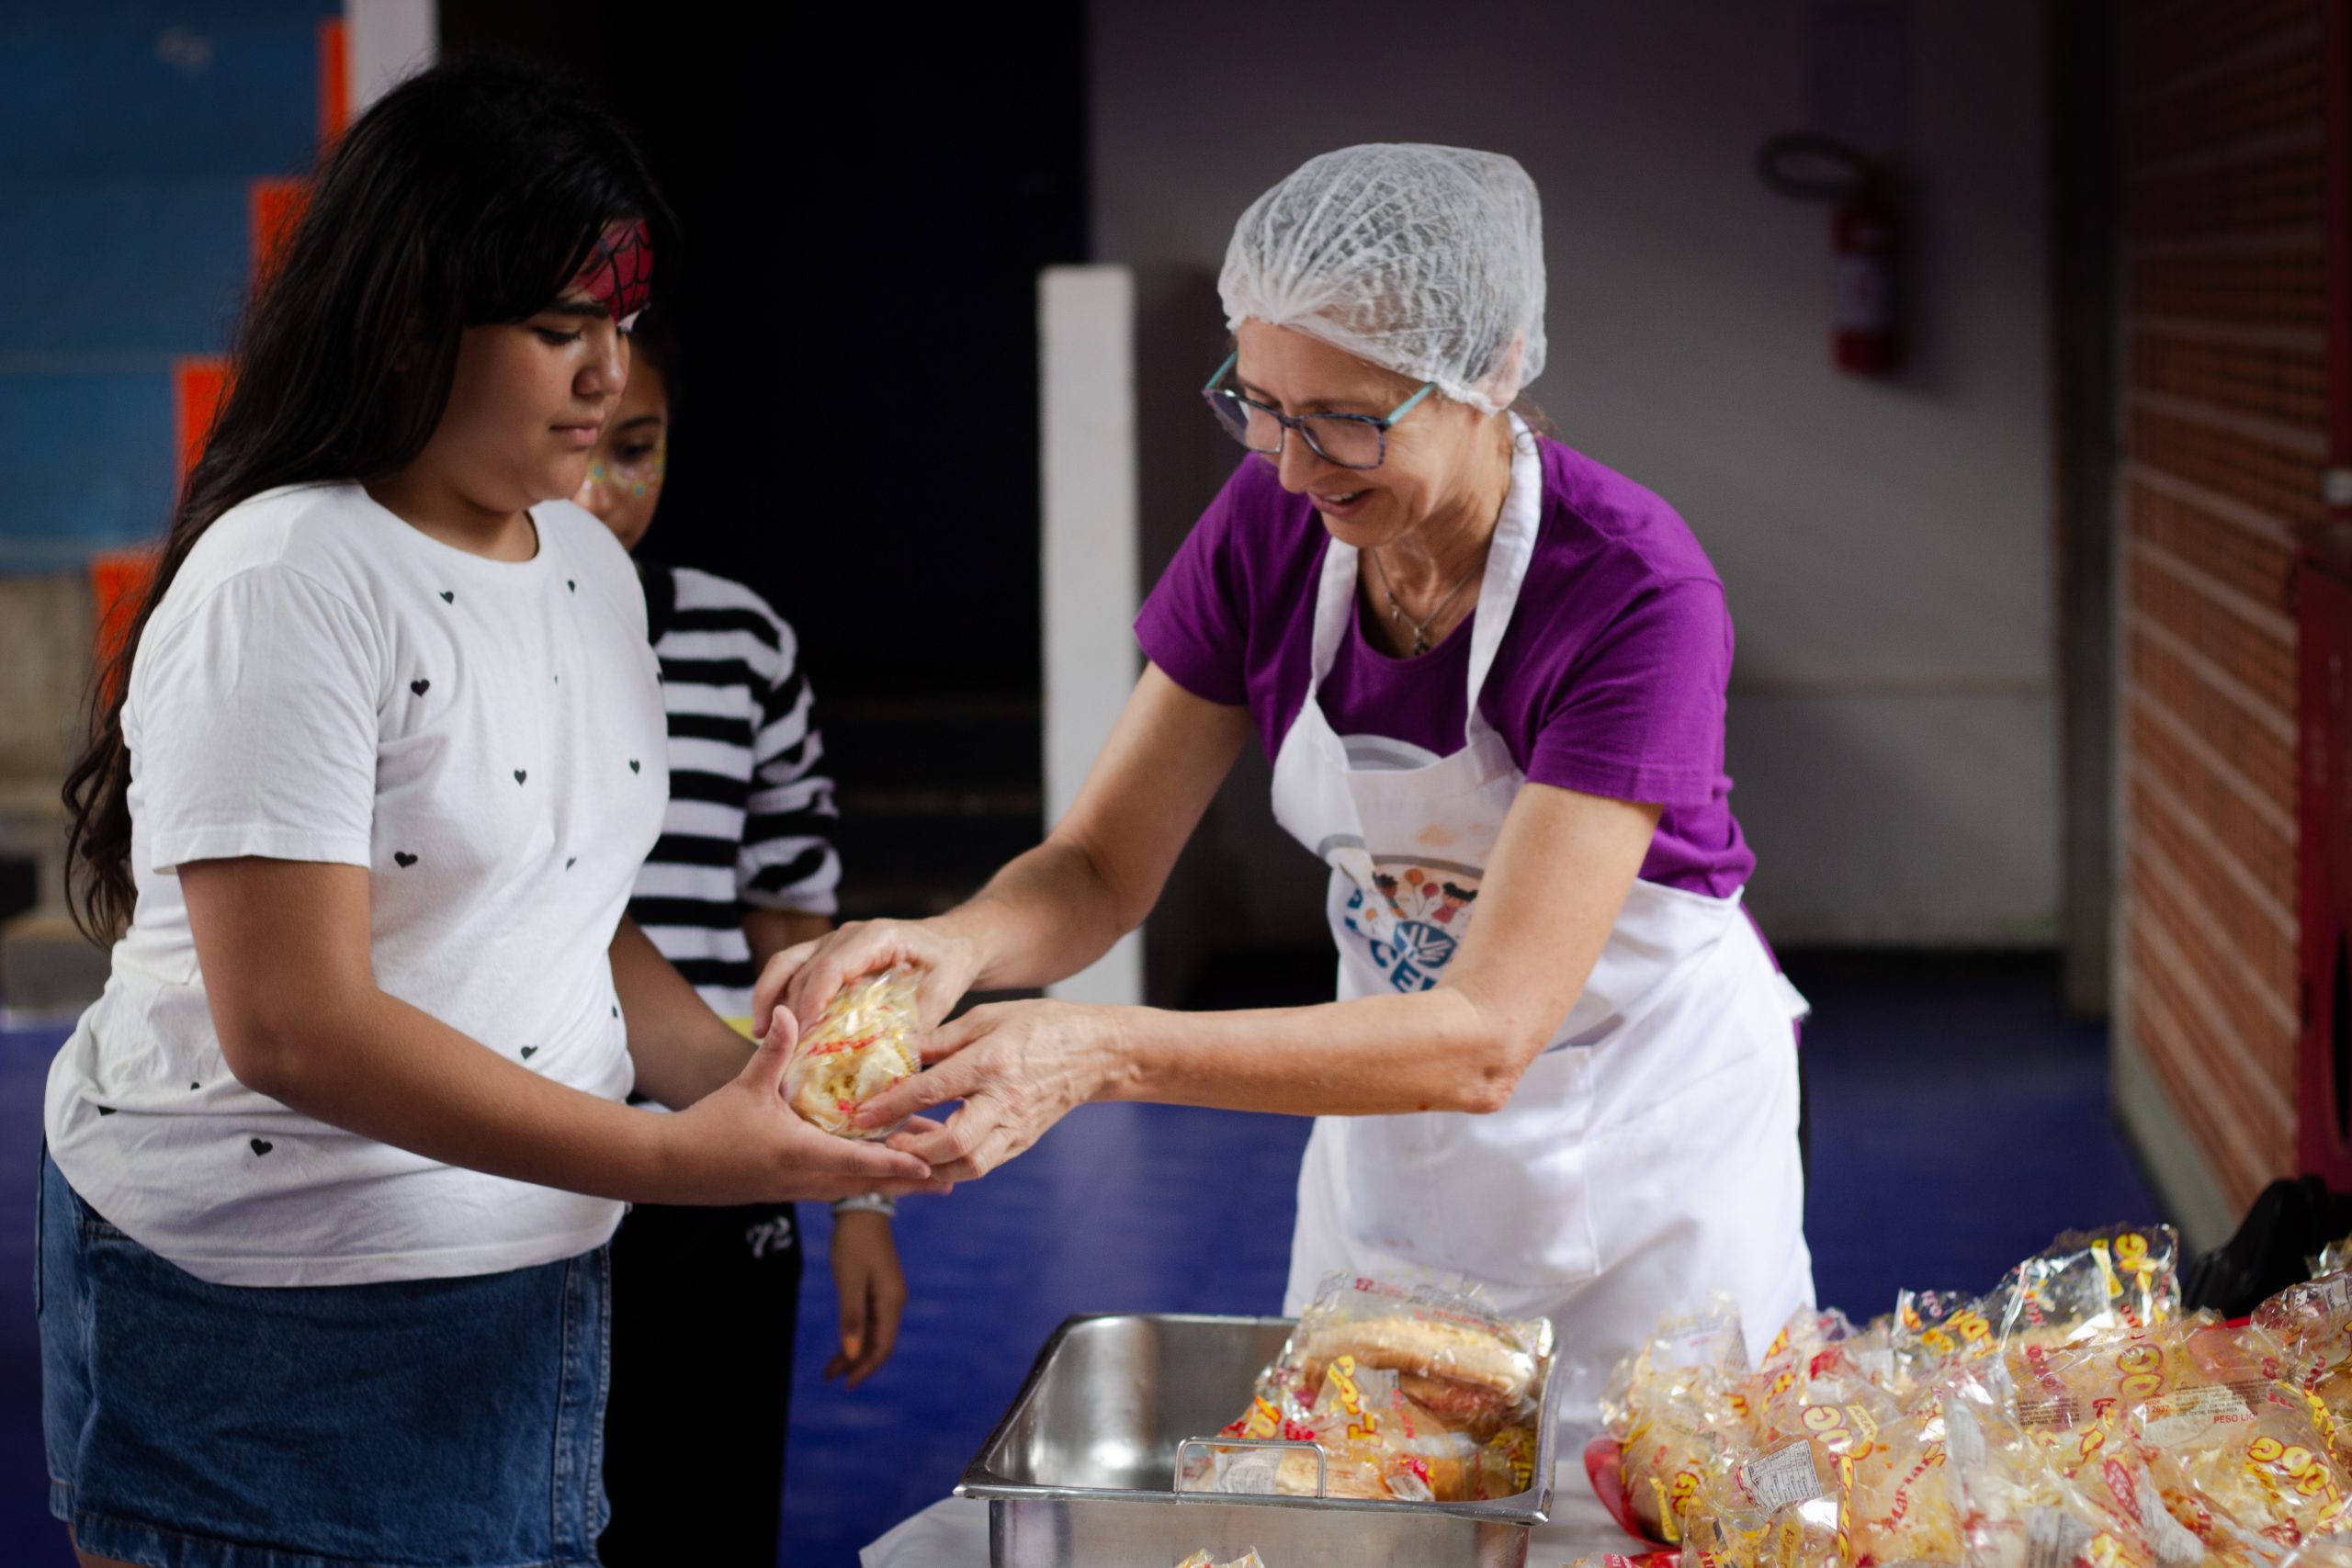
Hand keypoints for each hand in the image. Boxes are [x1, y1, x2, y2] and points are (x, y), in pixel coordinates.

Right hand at [652, 1011, 945, 1202]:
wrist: (668, 1168)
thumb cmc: (709, 1126)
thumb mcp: (745, 1086)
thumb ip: (773, 1049)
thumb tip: (787, 1006)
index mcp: (799, 1154)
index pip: (858, 1161)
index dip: (896, 1162)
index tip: (931, 1162)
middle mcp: (804, 1179)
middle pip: (868, 1184)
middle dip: (911, 1181)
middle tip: (953, 1177)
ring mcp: (796, 1189)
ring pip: (855, 1189)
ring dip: (891, 1182)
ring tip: (928, 1173)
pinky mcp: (787, 1190)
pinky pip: (836, 1189)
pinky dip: (864, 1180)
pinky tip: (878, 1169)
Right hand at [751, 917, 981, 1042]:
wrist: (952, 941)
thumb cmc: (949, 964)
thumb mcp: (943, 993)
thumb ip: (919, 1023)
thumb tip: (891, 1060)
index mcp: (877, 937)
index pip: (831, 967)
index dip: (812, 1000)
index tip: (803, 1034)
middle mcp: (849, 934)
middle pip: (805, 970)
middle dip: (789, 1010)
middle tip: (780, 1052)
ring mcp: (833, 940)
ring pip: (788, 964)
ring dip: (770, 999)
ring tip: (762, 1037)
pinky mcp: (826, 951)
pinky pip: (791, 967)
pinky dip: (775, 992)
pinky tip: (768, 1024)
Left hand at [826, 1212, 905, 1387]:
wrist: (861, 1208)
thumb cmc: (854, 1243)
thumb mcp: (849, 1281)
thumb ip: (851, 1319)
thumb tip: (852, 1355)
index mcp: (891, 1301)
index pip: (882, 1346)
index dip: (865, 1368)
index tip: (845, 1384)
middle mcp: (893, 1301)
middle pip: (879, 1343)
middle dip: (856, 1363)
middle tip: (829, 1377)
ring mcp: (887, 1294)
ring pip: (873, 1333)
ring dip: (854, 1351)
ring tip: (830, 1368)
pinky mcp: (878, 1288)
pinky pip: (869, 1319)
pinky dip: (855, 1334)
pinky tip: (842, 1342)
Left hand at [852, 999, 1123, 1180]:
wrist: (1095, 1052)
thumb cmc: (1042, 1026)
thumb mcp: (989, 1017)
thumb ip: (942, 1039)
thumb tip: (898, 1051)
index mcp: (993, 1062)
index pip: (934, 1090)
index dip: (893, 1105)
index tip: (861, 1114)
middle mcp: (1004, 1101)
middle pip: (954, 1143)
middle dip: (912, 1150)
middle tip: (883, 1141)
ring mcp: (1016, 1127)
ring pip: (969, 1166)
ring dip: (931, 1166)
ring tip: (905, 1151)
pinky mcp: (1022, 1142)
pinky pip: (983, 1165)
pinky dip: (952, 1166)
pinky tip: (931, 1153)